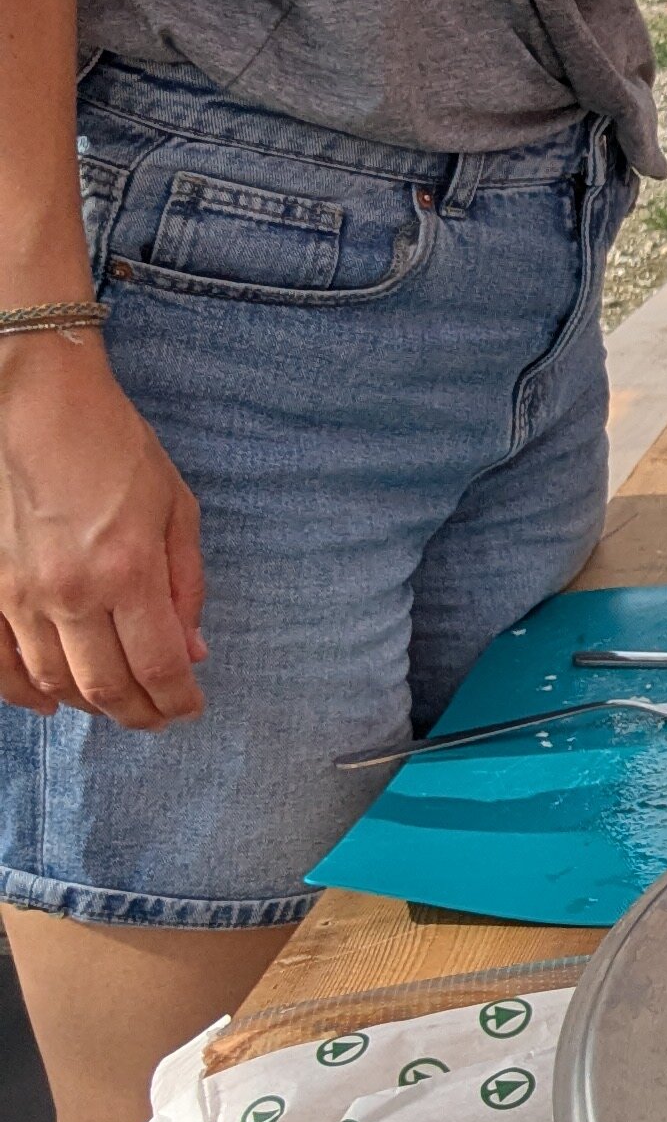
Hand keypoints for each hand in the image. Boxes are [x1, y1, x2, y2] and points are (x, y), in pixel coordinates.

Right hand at [0, 333, 207, 725]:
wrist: (31, 402)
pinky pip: (0, 662)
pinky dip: (24, 692)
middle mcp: (71, 592)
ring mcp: (19, 595)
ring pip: (54, 681)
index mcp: (128, 570)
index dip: (178, 699)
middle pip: (107, 687)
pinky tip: (48, 702)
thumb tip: (192, 650)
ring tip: (117, 706)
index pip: (159, 665)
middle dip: (141, 714)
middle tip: (160, 719)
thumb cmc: (110, 444)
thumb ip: (186, 584)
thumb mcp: (175, 506)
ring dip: (90, 705)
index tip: (191, 709)